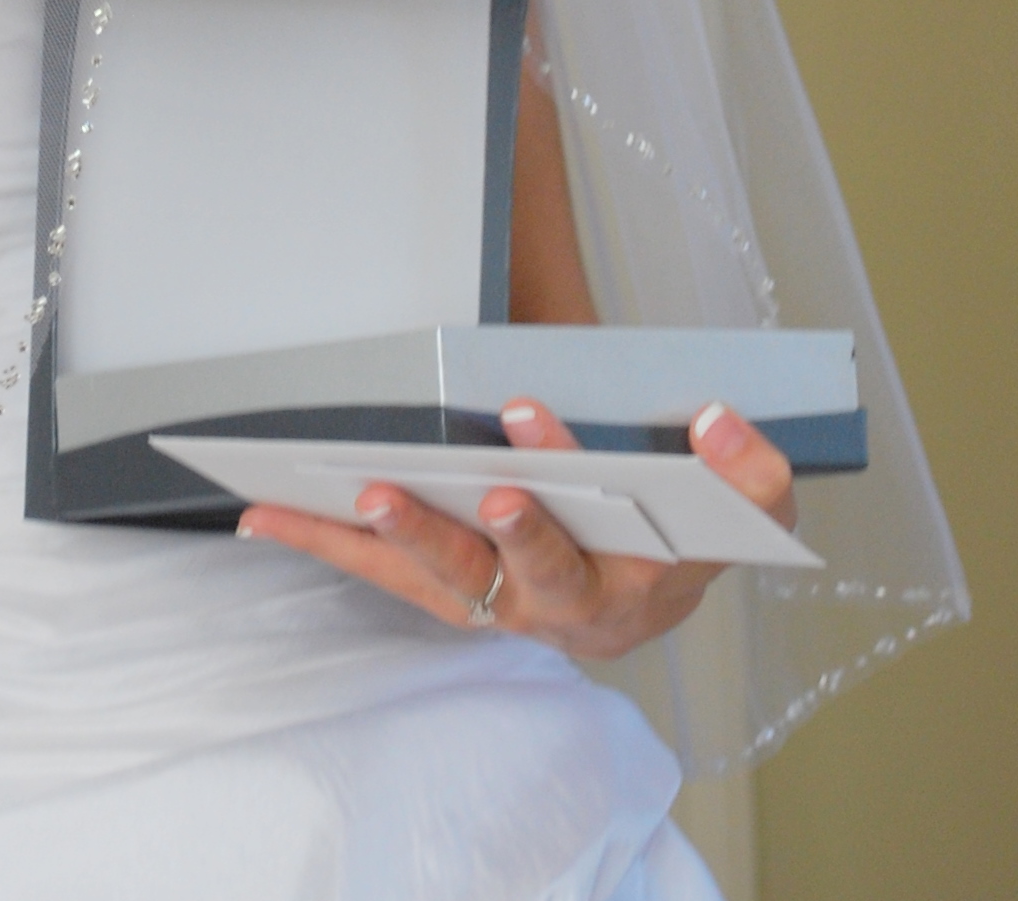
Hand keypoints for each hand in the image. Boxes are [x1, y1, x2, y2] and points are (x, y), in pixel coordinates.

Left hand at [234, 398, 797, 661]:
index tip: (526, 408)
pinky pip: (384, 577)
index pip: (605, 527)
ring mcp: (503, 607)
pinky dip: (327, 543)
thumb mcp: (750, 509)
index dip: (563, 467)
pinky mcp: (452, 596)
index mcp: (636, 586)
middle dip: (475, 523)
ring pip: (441, 581)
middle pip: (519, 572)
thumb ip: (751, 470)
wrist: (655, 597)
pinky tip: (265, 514)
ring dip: (389, 539)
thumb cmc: (690, 538)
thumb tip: (717, 421)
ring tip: (346, 488)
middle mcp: (563, 609)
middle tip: (426, 482)